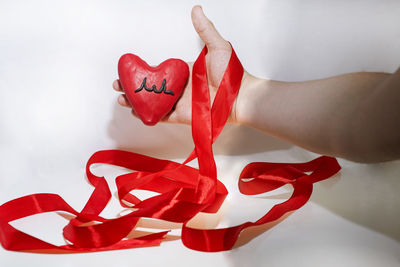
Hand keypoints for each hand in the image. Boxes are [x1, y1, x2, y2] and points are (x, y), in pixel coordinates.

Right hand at [113, 5, 246, 123]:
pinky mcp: (183, 116)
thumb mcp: (218, 47)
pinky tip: (137, 112)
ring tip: (122, 99)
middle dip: (132, 87)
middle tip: (118, 84)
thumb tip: (196, 9)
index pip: (158, 72)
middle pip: (150, 88)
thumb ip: (205, 30)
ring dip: (136, 101)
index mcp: (184, 73)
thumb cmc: (232, 73)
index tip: (128, 69)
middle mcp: (179, 88)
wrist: (241, 97)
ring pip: (153, 103)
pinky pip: (162, 116)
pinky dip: (149, 115)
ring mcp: (180, 102)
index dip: (142, 72)